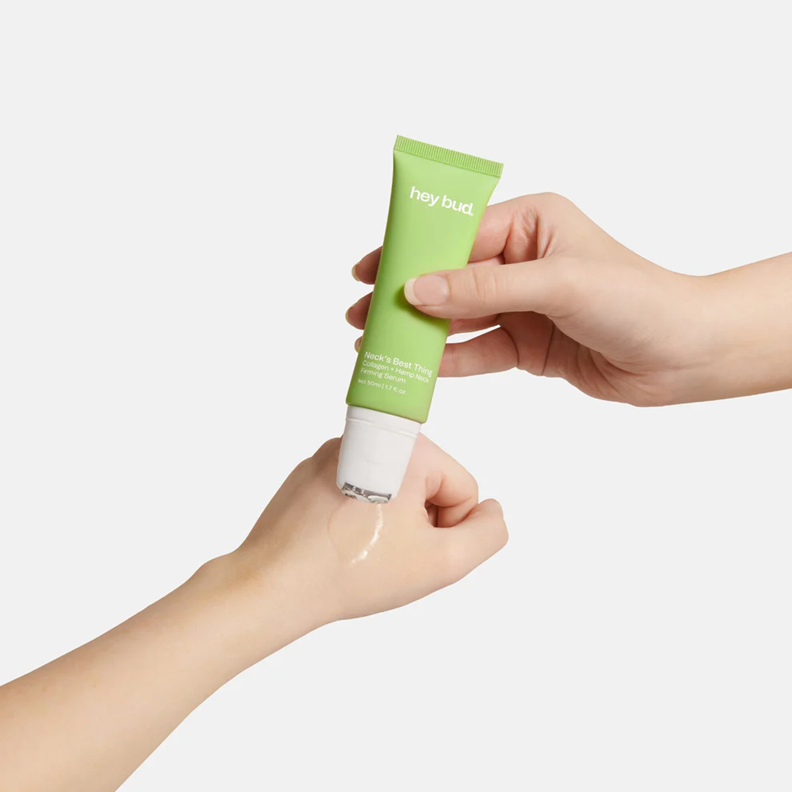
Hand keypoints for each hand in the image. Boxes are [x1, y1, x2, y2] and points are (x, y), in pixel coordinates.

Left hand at [0, 437, 505, 791]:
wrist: (272, 585)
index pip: (464, 488)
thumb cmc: (355, 571)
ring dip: (389, 524)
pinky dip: (357, 519)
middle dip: (418, 526)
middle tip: (386, 556)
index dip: (449, 532)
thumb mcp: (443, 563)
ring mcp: (334, 450)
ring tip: (359, 552)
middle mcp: (370, 434)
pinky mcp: (309, 470)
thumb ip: (488, 534)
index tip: (412, 553)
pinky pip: (357, 491)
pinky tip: (338, 546)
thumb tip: (493, 511)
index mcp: (408, 446)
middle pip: (427, 486)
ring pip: (392, 491)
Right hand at [347, 193, 740, 406]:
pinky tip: (419, 367)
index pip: (457, 234)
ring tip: (375, 341)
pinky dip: (449, 359)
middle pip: (450, 276)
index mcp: (531, 223)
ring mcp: (523, 304)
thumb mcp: (554, 283)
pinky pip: (479, 350)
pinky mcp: (527, 344)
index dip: (411, 253)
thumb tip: (416, 288)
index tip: (370, 269)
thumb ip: (483, 287)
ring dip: (420, 329)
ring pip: (459, 316)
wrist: (682, 354)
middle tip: (360, 310)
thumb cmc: (635, 299)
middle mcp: (522, 260)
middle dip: (405, 293)